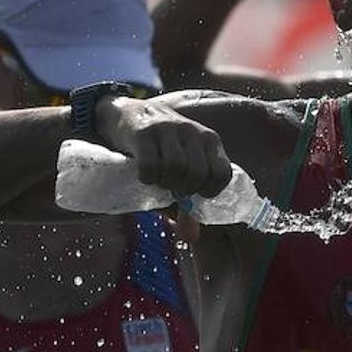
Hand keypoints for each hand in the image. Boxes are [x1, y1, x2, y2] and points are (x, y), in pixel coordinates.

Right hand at [97, 97, 232, 198]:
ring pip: (175, 168)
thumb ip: (188, 204)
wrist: (128, 113)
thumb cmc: (161, 148)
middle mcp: (192, 131)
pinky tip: (145, 176)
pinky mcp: (143, 133)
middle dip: (183, 189)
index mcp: (209, 140)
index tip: (195, 193)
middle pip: (197, 173)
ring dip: (164, 183)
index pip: (223, 173)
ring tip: (159, 180)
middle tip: (172, 188)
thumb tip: (192, 238)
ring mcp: (167, 129)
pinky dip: (148, 177)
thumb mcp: (181, 168)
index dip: (210, 190)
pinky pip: (150, 165)